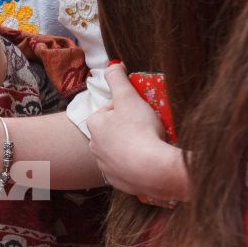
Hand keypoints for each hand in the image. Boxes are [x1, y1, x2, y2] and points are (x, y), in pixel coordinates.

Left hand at [87, 64, 187, 201]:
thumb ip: (118, 79)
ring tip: (150, 143)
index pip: (109, 109)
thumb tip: (112, 64)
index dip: (126, 106)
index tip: (141, 109)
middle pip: (113, 130)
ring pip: (119, 150)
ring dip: (132, 146)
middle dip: (128, 127)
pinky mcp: (119, 183)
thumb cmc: (140, 129)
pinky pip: (127, 170)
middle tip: (148, 126)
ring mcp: (106, 167)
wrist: (153, 169)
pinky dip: (136, 165)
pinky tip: (149, 161)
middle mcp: (94, 147)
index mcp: (94, 125)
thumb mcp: (129, 97)